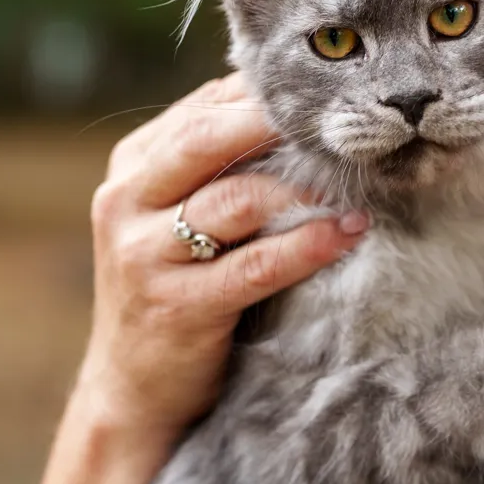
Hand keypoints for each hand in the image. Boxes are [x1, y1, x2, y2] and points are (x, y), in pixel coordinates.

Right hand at [76, 73, 367, 441]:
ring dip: (304, 190)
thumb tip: (298, 110)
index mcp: (133, 165)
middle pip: (209, 137)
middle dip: (279, 125)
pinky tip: (346, 234)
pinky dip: (306, 246)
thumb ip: (220, 164)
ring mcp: (145, 254)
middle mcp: (127, 200)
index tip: (330, 95)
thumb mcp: (179, 214)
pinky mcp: (175, 305)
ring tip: (356, 186)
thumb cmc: (176, 285)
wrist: (133, 389)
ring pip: (236, 200)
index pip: (205, 108)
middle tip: (344, 123)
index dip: (268, 96)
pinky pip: (254, 266)